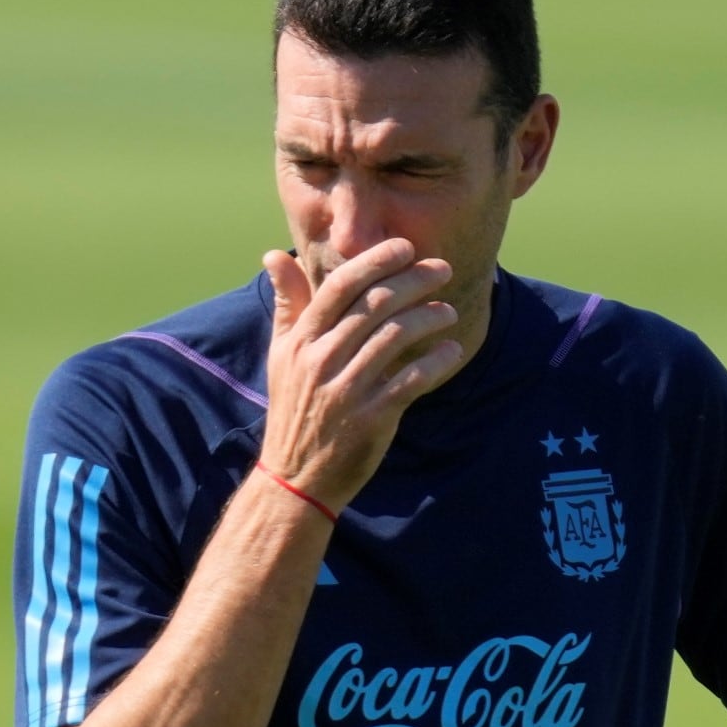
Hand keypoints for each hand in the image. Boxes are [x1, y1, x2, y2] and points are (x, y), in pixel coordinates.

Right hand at [260, 238, 467, 509]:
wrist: (295, 479)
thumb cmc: (294, 411)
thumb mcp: (281, 357)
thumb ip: (287, 305)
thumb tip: (274, 255)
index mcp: (300, 342)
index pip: (339, 286)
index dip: (375, 261)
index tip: (405, 247)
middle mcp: (320, 362)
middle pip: (374, 305)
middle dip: (414, 280)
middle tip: (443, 269)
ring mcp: (345, 391)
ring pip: (396, 336)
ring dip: (430, 317)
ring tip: (448, 311)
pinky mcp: (371, 419)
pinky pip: (412, 379)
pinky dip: (437, 360)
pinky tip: (451, 350)